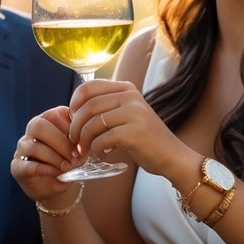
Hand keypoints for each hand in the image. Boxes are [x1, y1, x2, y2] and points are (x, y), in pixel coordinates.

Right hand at [10, 106, 80, 206]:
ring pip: (33, 146)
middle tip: (75, 156)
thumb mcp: (80, 148)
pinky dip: (45, 169)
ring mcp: (22, 148)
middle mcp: (32, 130)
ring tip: (67, 166)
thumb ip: (81, 140)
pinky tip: (57, 173)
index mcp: (48, 119)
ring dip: (53, 157)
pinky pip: (27, 165)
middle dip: (60, 141)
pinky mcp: (17, 167)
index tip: (84, 142)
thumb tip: (85, 140)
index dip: (70, 128)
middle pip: (39, 125)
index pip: (54, 114)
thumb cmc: (71, 161)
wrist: (60, 186)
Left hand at [67, 79, 183, 173]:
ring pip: (93, 123)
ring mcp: (134, 113)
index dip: (74, 103)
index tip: (72, 119)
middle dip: (76, 126)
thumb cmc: (144, 138)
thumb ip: (105, 107)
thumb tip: (73, 110)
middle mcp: (131, 96)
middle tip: (74, 141)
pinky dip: (96, 149)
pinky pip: (103, 139)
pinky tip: (101, 154)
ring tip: (85, 150)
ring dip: (84, 140)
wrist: (172, 156)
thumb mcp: (127, 114)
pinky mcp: (135, 133)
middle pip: (88, 106)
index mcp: (126, 88)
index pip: (88, 87)